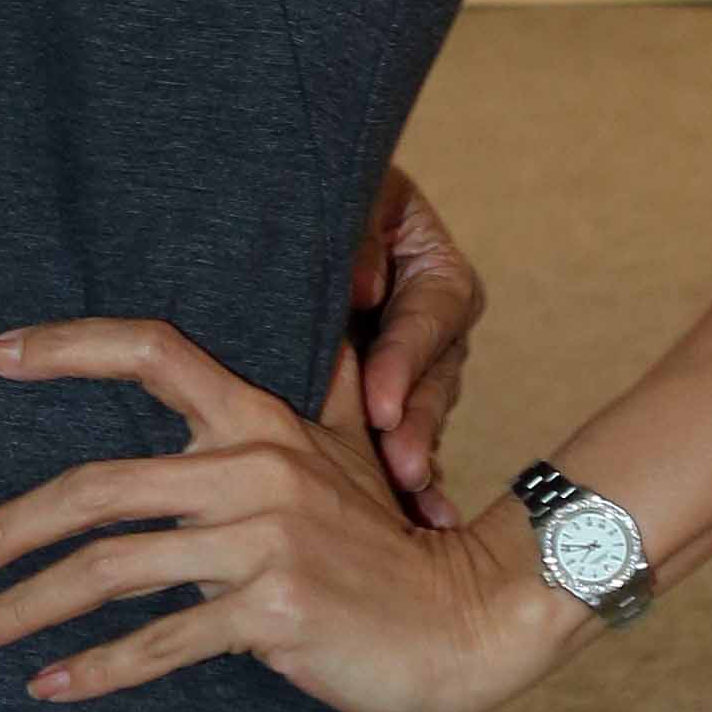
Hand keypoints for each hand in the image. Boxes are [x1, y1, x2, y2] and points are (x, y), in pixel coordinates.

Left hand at [0, 318, 568, 711]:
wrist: (470, 617)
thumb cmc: (391, 542)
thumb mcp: (345, 450)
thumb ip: (298, 398)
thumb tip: (276, 340)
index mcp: (258, 420)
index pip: (151, 351)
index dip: (65, 346)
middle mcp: (252, 468)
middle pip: (93, 487)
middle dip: (4, 529)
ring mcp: (262, 540)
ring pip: (110, 570)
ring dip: (26, 607)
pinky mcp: (272, 610)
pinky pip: (161, 640)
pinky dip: (97, 669)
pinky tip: (50, 687)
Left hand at [343, 155, 481, 520]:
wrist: (277, 215)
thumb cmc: (310, 196)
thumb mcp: (352, 200)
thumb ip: (360, 236)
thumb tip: (364, 286)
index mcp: (431, 270)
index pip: (432, 314)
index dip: (406, 360)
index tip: (382, 403)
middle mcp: (430, 324)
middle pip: (435, 377)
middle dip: (415, 425)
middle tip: (402, 466)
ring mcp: (410, 369)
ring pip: (418, 415)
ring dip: (412, 456)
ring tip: (406, 495)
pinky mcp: (380, 403)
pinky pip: (395, 439)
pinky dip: (403, 481)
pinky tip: (414, 515)